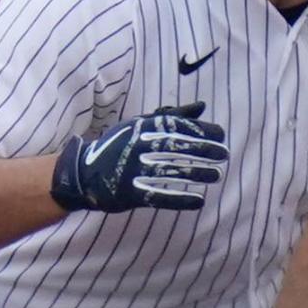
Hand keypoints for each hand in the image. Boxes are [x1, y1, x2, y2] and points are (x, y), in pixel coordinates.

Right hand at [50, 102, 228, 212]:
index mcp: (141, 128)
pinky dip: (180, 200)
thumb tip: (201, 106)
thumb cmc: (119, 145)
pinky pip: (158, 197)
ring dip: (196, 174)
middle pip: (176, 148)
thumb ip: (172, 116)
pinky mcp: (128, 193)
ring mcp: (131, 171)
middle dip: (203, 151)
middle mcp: (136, 147)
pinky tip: (199, 201)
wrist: (82, 173)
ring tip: (216, 175)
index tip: (220, 135)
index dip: (201, 130)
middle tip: (224, 155)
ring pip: (170, 172)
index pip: (176, 126)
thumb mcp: (140, 125)